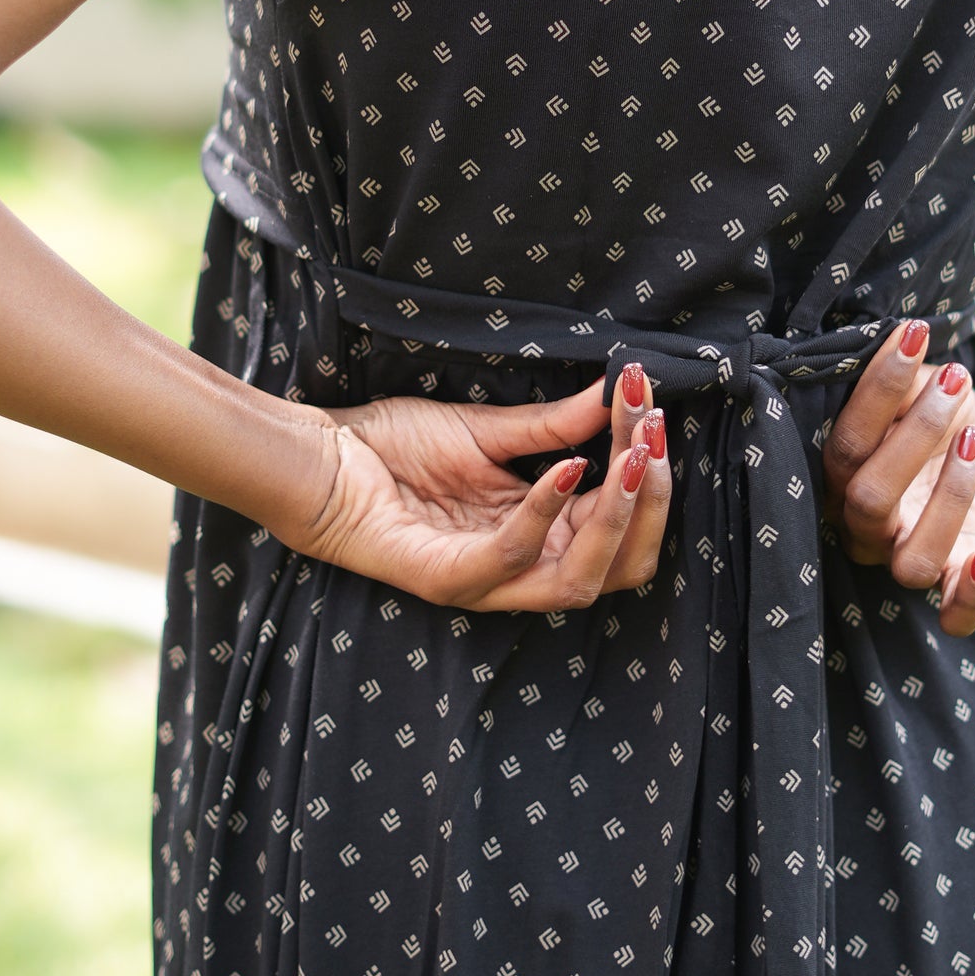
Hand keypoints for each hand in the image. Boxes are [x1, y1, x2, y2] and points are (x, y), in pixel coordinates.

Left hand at [278, 361, 671, 613]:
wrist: (319, 459)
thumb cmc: (394, 450)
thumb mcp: (488, 431)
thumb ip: (553, 425)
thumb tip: (618, 392)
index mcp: (539, 539)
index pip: (621, 527)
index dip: (649, 476)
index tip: (655, 410)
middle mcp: (521, 572)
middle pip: (619, 566)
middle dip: (650, 502)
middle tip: (654, 436)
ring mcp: (485, 584)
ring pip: (579, 579)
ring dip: (616, 516)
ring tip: (633, 455)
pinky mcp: (447, 581)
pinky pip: (512, 556)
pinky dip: (546, 512)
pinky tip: (569, 468)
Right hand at [823, 322, 974, 634]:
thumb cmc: (934, 408)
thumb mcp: (914, 385)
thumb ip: (894, 377)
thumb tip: (894, 341)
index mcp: (840, 476)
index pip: (845, 444)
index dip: (878, 391)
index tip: (914, 336)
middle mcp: (864, 526)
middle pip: (871, 501)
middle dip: (918, 433)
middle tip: (957, 383)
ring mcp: (907, 555)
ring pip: (912, 562)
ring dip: (949, 497)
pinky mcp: (957, 579)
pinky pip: (955, 616)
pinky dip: (969, 598)